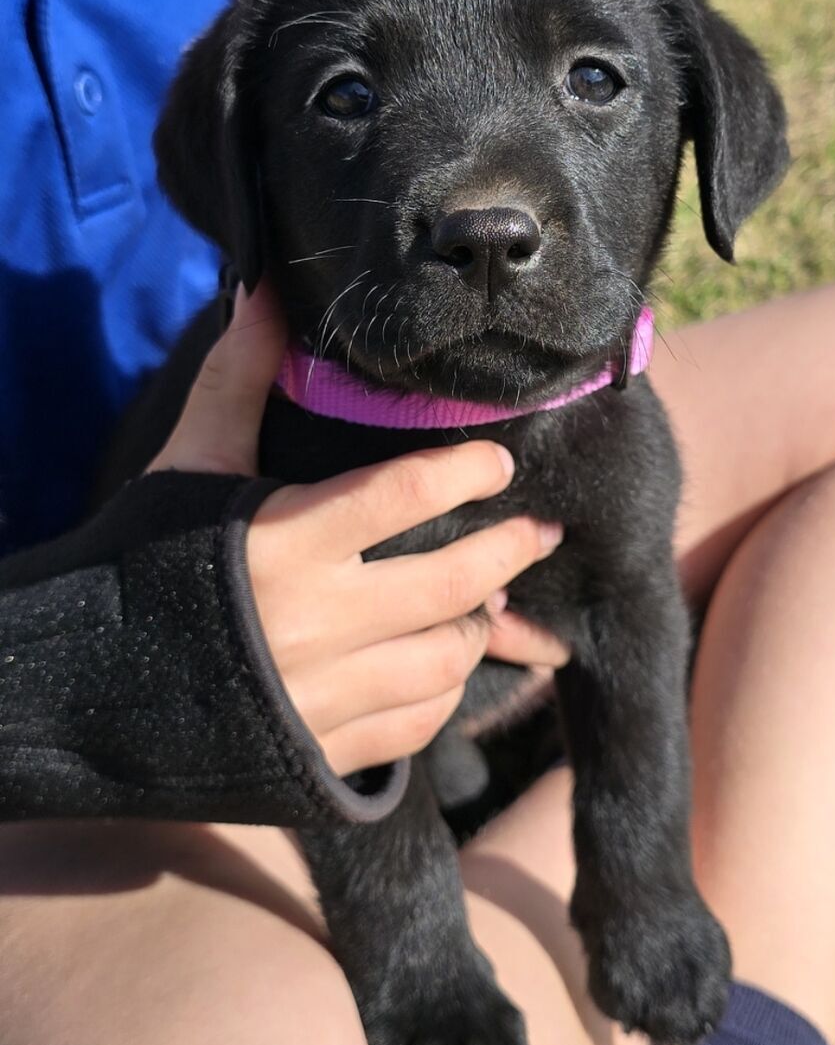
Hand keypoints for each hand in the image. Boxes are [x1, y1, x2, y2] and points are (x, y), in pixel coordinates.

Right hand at [150, 284, 568, 774]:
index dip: (467, 472)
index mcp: (285, 542)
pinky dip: (442, 691)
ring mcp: (322, 696)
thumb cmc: (143, 563)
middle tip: (538, 530)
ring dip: (476, 627)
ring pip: (445, 661)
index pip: (407, 495)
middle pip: (452, 583)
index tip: (498, 462)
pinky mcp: (321, 754)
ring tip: (486, 599)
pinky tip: (441, 664)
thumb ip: (238, 380)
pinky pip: (416, 725)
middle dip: (509, 551)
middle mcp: (314, 622)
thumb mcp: (190, 467)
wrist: (85, 689)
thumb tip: (264, 290)